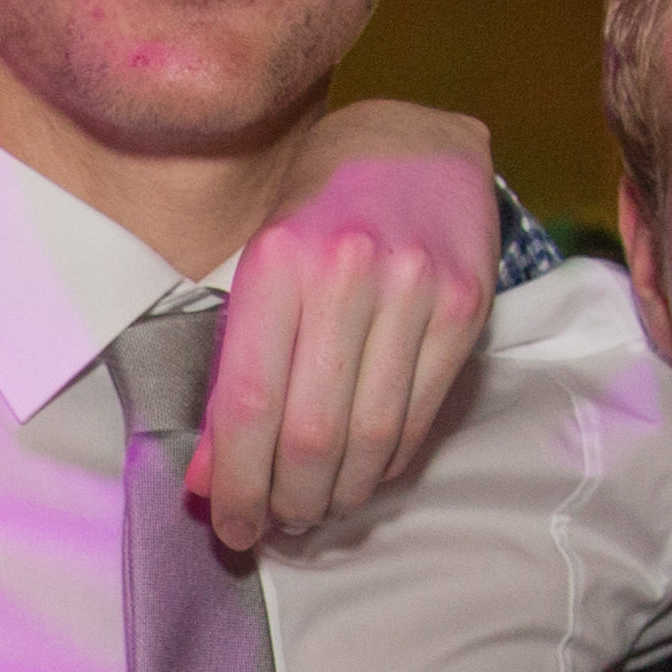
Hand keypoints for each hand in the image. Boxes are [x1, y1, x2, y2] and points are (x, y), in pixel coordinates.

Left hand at [196, 99, 500, 550]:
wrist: (417, 143)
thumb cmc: (318, 210)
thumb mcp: (255, 272)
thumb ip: (229, 375)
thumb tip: (206, 481)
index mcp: (277, 261)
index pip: (247, 404)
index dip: (235, 483)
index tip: (229, 526)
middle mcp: (347, 274)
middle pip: (311, 434)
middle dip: (288, 501)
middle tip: (275, 528)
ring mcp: (415, 291)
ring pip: (371, 436)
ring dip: (338, 494)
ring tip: (315, 510)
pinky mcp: (466, 308)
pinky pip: (419, 416)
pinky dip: (384, 462)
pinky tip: (361, 473)